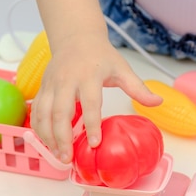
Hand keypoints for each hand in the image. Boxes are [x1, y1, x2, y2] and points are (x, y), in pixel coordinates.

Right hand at [30, 32, 161, 162]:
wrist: (76, 38)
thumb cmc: (101, 56)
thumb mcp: (122, 69)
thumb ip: (138, 88)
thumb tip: (158, 103)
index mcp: (89, 75)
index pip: (90, 103)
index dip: (92, 124)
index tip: (95, 143)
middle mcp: (66, 80)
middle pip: (60, 112)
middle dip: (62, 137)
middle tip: (68, 158)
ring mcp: (51, 84)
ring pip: (43, 113)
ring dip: (47, 136)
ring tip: (58, 155)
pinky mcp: (42, 88)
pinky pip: (36, 111)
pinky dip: (39, 128)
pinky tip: (48, 143)